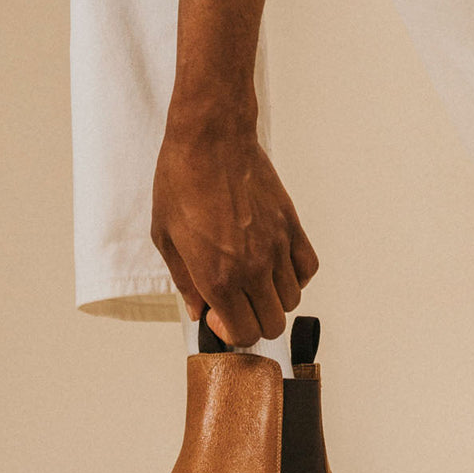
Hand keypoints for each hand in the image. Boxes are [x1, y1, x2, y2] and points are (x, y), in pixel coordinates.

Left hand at [151, 131, 318, 346]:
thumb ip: (184, 281)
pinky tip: (275, 264)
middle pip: (272, 324)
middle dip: (253, 321)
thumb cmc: (181, 181)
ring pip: (292, 300)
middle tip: (236, 302)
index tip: (217, 315)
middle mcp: (252, 268)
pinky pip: (307, 268)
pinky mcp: (292, 226)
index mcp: (216, 276)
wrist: (210, 139)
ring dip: (273, 298)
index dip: (230, 331)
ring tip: (253, 279)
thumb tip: (197, 309)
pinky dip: (295, 275)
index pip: (243, 333)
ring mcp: (277, 247)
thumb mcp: (165, 237)